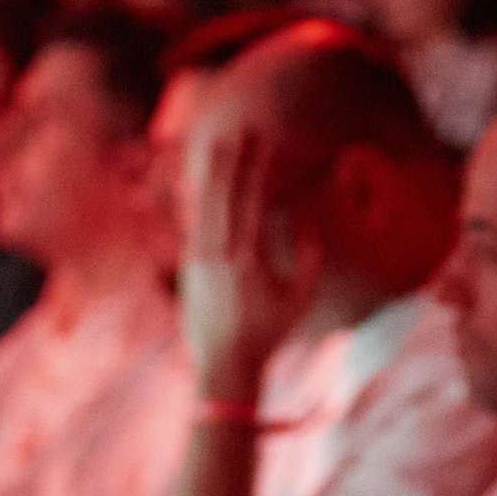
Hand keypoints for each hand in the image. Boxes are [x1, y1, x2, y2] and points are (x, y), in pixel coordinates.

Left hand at [180, 122, 321, 398]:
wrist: (225, 365)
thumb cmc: (270, 334)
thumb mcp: (300, 298)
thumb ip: (307, 255)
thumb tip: (305, 218)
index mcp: (251, 259)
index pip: (255, 201)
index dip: (261, 169)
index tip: (268, 145)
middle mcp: (221, 253)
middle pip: (227, 193)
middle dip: (235, 159)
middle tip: (242, 130)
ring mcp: (200, 257)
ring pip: (206, 202)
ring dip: (214, 171)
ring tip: (220, 143)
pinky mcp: (189, 265)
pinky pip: (196, 220)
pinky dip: (202, 197)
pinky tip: (205, 180)